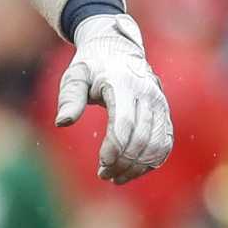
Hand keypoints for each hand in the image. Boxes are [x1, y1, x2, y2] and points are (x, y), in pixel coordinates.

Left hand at [55, 13, 172, 183]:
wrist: (118, 50)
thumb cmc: (92, 67)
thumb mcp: (75, 76)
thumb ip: (69, 98)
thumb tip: (62, 122)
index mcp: (123, 83)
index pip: (124, 122)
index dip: (115, 146)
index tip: (102, 164)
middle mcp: (147, 93)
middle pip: (141, 137)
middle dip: (122, 162)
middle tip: (103, 175)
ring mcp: (160, 104)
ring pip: (156, 144)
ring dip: (137, 167)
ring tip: (115, 177)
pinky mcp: (164, 114)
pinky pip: (165, 143)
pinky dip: (151, 162)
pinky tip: (132, 171)